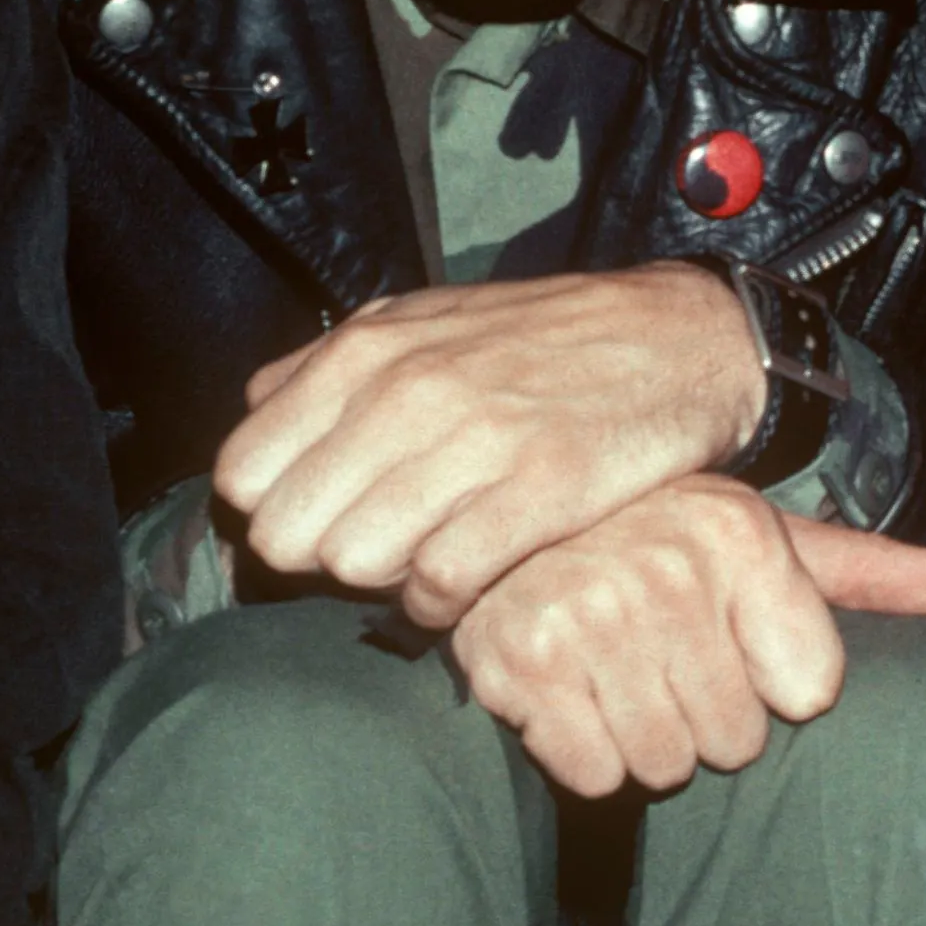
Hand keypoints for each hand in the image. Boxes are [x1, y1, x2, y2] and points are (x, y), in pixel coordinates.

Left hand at [215, 263, 763, 621]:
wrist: (680, 339)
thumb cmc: (543, 340)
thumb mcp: (421, 322)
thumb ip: (329, 368)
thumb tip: (259, 415)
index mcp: (363, 353)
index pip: (244, 473)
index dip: (275, 510)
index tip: (323, 517)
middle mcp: (406, 392)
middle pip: (289, 533)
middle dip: (321, 556)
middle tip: (376, 547)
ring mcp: (475, 442)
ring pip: (355, 562)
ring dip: (383, 581)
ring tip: (425, 559)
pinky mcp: (541, 492)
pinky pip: (441, 583)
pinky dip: (441, 603)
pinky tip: (465, 584)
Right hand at [447, 475, 925, 795]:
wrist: (517, 527)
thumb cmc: (666, 544)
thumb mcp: (777, 546)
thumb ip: (884, 573)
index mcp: (739, 536)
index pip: (810, 693)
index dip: (773, 683)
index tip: (732, 638)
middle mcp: (664, 568)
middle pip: (737, 741)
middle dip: (704, 714)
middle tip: (663, 658)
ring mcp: (583, 614)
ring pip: (666, 766)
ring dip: (645, 739)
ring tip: (618, 672)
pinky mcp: (515, 664)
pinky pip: (594, 775)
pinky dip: (584, 753)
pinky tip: (570, 692)